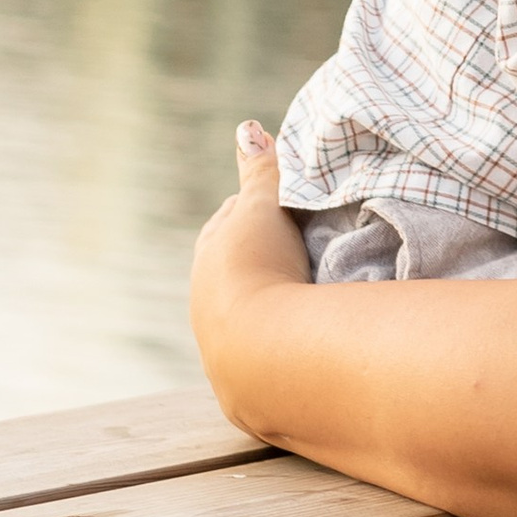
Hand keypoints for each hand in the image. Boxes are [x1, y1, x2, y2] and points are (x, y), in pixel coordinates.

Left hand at [190, 120, 314, 420]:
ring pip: (248, 315)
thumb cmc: (261, 269)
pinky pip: (266, 354)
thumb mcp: (263, 210)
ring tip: (310, 299)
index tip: (282, 205)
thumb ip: (261, 171)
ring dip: (272, 305)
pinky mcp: (246, 388)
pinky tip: (306, 343)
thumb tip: (248, 128)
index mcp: (208, 258)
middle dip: (260, 258)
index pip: (230, 223)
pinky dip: (283, 343)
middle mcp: (206, 305)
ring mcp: (223, 349)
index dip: (256, 210)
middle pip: (235, 271)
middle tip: (299, 249)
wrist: (265, 353)